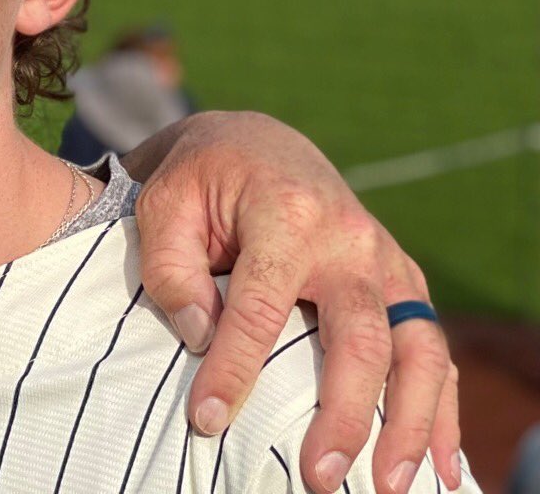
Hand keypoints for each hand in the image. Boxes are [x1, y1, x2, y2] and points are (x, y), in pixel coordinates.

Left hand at [126, 111, 460, 493]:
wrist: (256, 143)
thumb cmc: (202, 180)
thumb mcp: (163, 205)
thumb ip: (171, 268)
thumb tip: (202, 335)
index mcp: (286, 213)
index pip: (261, 306)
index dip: (233, 368)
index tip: (207, 419)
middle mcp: (350, 239)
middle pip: (361, 337)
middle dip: (344, 414)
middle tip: (317, 475)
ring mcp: (386, 262)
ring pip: (416, 350)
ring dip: (408, 424)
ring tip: (387, 485)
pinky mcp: (403, 283)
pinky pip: (432, 350)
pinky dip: (440, 409)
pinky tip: (438, 465)